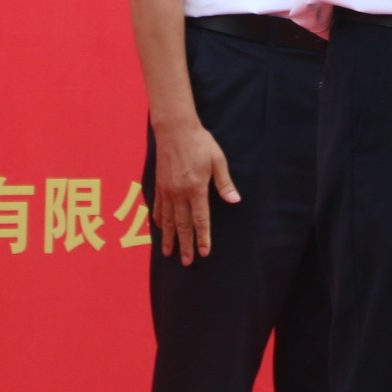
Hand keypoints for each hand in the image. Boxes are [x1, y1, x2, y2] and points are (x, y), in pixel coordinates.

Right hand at [151, 121, 237, 264]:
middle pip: (182, 225)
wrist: (175, 129)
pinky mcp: (159, 184)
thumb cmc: (200, 143)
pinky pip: (158, 207)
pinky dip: (158, 220)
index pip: (200, 219)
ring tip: (169, 253)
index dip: (202, 237)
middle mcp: (179, 193)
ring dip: (169, 238)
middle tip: (186, 262)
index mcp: (196, 189)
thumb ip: (224, 183)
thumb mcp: (218, 160)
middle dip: (185, 245)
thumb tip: (234, 201)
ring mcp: (167, 190)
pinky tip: (159, 228)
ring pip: (167, 220)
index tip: (203, 253)